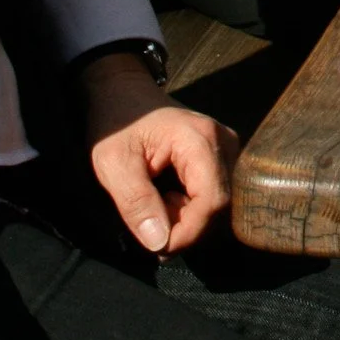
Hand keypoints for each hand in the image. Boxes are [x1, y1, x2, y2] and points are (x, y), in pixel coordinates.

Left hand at [81, 52, 237, 253]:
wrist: (122, 91)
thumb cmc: (115, 123)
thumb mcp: (113, 164)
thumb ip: (136, 203)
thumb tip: (159, 243)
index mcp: (200, 140)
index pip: (212, 202)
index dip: (187, 233)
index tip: (156, 248)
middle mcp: (224, 142)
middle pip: (219, 205)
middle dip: (185, 226)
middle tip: (150, 227)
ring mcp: (227, 147)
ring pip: (218, 202)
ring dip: (187, 218)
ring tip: (156, 208)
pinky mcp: (222, 154)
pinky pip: (215, 193)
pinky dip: (190, 207)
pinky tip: (168, 199)